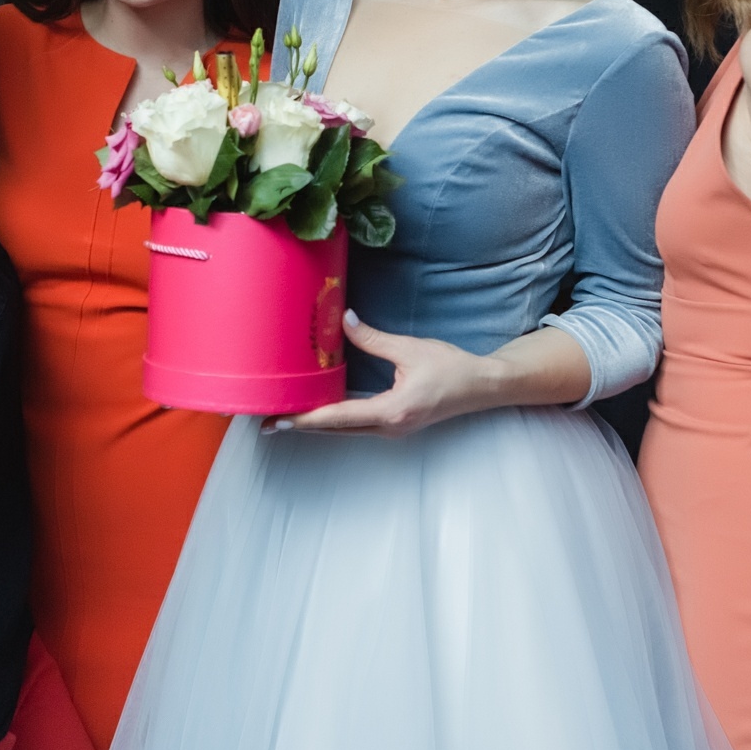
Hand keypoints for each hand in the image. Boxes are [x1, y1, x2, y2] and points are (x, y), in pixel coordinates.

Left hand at [262, 311, 499, 437]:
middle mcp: (389, 427)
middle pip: (336, 429)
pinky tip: (318, 412)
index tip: (280, 420)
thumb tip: (342, 319)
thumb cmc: (452, 368)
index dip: (307, 418)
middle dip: (301, 425)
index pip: (339, 416)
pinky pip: (356, 425)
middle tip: (267, 422)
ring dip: (316, 424)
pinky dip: (334, 420)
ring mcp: (392, 429)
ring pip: (345, 430)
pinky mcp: (394, 424)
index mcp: (392, 411)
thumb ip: (372, 338)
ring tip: (285, 418)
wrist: (483, 386)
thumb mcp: (410, 349)